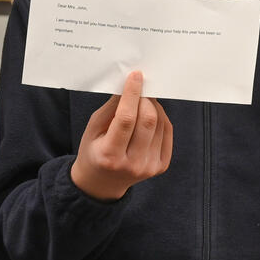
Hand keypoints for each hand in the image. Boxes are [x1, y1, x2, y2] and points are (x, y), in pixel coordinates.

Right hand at [70, 71, 172, 201]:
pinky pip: (167, 133)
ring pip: (160, 124)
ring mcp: (149, 167)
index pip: (125, 119)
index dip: (132, 94)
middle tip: (141, 88)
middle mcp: (132, 165)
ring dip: (154, 107)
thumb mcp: (93, 128)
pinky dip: (161, 118)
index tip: (136, 77)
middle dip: (145, 99)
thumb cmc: (94, 150)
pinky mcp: (161, 166)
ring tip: (143, 102)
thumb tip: (131, 86)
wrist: (102, 183)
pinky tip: (151, 114)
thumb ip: (112, 108)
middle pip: (148, 121)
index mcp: (109, 155)